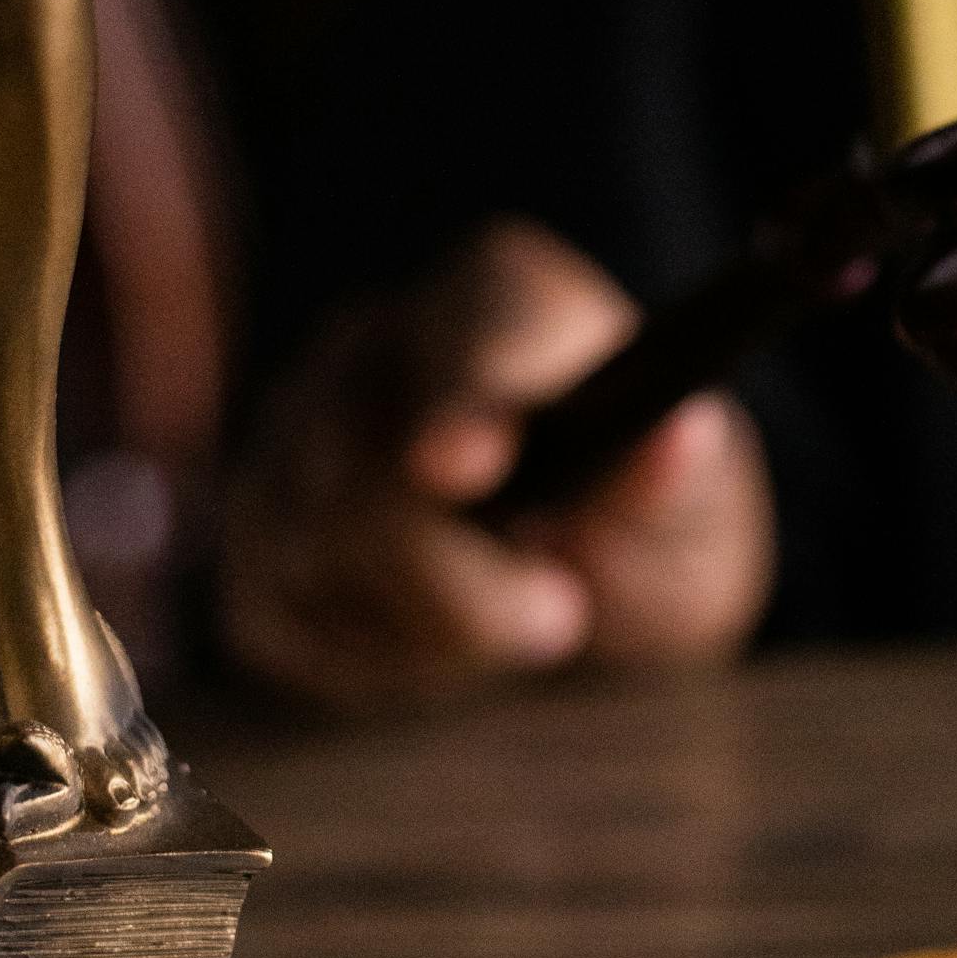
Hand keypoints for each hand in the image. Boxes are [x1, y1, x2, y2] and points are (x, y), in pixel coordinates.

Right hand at [220, 220, 775, 708]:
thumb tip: (682, 435)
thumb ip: (680, 475)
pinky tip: (440, 649)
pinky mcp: (258, 531)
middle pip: (366, 463)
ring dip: (426, 631)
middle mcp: (380, 344)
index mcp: (506, 296)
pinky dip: (368, 662)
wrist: (592, 587)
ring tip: (518, 628)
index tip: (464, 469)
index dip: (462, 400)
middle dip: (460, 578)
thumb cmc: (648, 527)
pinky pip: (277, 613)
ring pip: (312, 548)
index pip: (472, 328)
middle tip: (560, 619)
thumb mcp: (698, 510)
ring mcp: (298, 432)